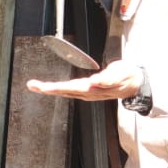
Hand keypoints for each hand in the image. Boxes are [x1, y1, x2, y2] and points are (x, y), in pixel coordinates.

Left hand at [26, 60, 142, 101]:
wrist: (135, 82)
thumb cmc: (128, 76)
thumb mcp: (121, 75)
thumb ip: (108, 79)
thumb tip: (94, 82)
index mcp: (93, 89)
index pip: (70, 88)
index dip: (56, 87)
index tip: (43, 86)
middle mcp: (88, 92)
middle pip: (63, 91)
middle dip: (47, 88)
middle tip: (32, 85)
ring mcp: (87, 92)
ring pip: (65, 91)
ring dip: (50, 88)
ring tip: (35, 85)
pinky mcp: (88, 89)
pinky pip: (69, 90)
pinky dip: (58, 88)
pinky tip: (49, 87)